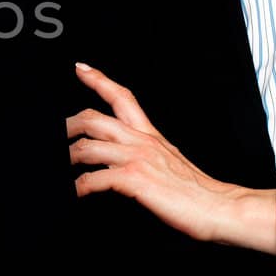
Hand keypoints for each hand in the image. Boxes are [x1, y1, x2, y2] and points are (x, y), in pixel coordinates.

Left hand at [66, 63, 275, 254]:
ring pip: (87, 146)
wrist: (220, 207)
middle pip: (94, 118)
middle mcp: (142, 141)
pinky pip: (93, 178)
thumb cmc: (198, 192)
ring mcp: (136, 158)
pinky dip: (78, 187)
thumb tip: (126, 163)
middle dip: (68, 125)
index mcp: (151, 135)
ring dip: (68, 158)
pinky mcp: (133, 179)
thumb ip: (147, 157)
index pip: (123, 97)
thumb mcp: (169, 163)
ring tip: (59, 169)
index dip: (98, 80)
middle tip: (56, 136)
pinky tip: (75, 193)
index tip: (80, 68)